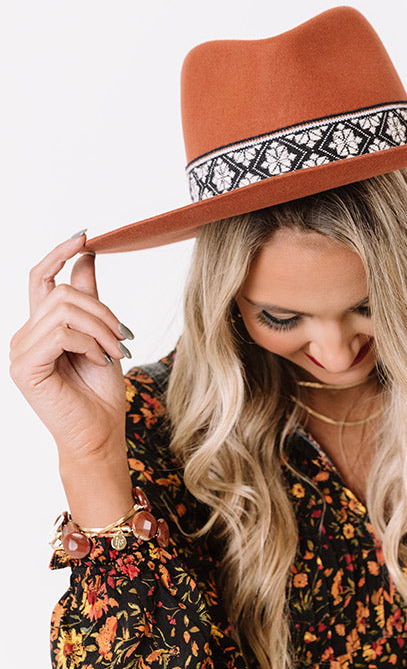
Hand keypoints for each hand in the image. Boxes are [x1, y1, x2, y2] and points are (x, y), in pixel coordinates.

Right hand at [9, 233, 132, 465]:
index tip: (85, 236)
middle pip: (62, 292)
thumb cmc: (100, 390)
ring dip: (99, 328)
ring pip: (64, 310)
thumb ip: (90, 297)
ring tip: (113, 352)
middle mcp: (24, 335)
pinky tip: (98, 361)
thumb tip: (87, 255)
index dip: (59, 253)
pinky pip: (61, 332)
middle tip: (123, 336)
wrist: (100, 434)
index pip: (40, 277)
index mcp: (40, 326)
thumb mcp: (101, 334)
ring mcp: (20, 351)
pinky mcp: (25, 367)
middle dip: (101, 309)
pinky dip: (89, 343)